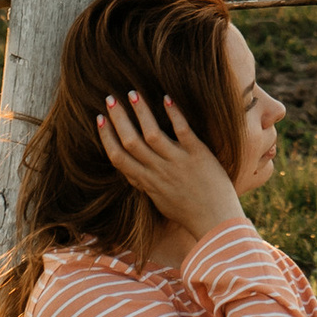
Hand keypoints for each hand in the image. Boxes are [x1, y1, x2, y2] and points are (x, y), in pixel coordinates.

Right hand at [95, 90, 243, 244]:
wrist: (216, 223)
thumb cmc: (189, 213)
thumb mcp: (159, 201)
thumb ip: (146, 185)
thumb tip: (132, 173)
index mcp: (147, 182)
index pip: (119, 158)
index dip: (106, 137)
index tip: (100, 119)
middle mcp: (159, 171)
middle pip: (131, 141)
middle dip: (118, 119)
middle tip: (110, 98)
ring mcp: (178, 162)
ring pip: (152, 133)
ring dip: (141, 112)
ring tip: (133, 93)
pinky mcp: (198, 155)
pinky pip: (183, 131)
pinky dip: (174, 114)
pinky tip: (166, 98)